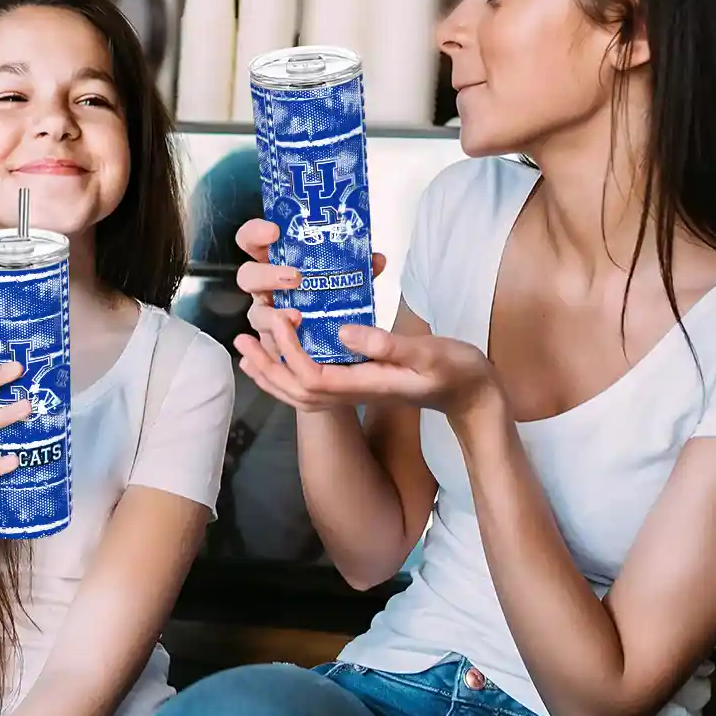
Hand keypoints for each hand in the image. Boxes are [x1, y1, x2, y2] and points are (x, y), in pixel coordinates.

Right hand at [234, 218, 386, 358]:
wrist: (349, 345)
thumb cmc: (338, 301)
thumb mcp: (353, 283)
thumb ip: (361, 271)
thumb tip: (376, 260)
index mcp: (276, 263)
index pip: (252, 241)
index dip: (255, 234)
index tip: (274, 231)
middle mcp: (266, 289)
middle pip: (247, 276)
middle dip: (266, 275)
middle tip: (294, 277)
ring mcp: (268, 317)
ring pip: (255, 315)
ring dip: (272, 315)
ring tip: (298, 317)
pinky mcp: (274, 345)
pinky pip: (268, 346)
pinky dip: (279, 345)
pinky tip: (293, 343)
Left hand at [235, 302, 502, 426]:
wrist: (472, 396)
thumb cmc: (457, 371)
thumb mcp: (429, 353)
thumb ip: (388, 344)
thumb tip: (343, 332)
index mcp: (366, 385)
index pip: (312, 376)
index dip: (288, 351)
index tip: (281, 319)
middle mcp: (354, 393)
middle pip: (295, 391)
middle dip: (266, 365)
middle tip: (242, 338)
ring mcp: (355, 393)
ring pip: (299, 393)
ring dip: (269, 372)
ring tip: (247, 348)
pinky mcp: (358, 385)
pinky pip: (312, 387)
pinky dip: (287, 373)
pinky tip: (279, 355)